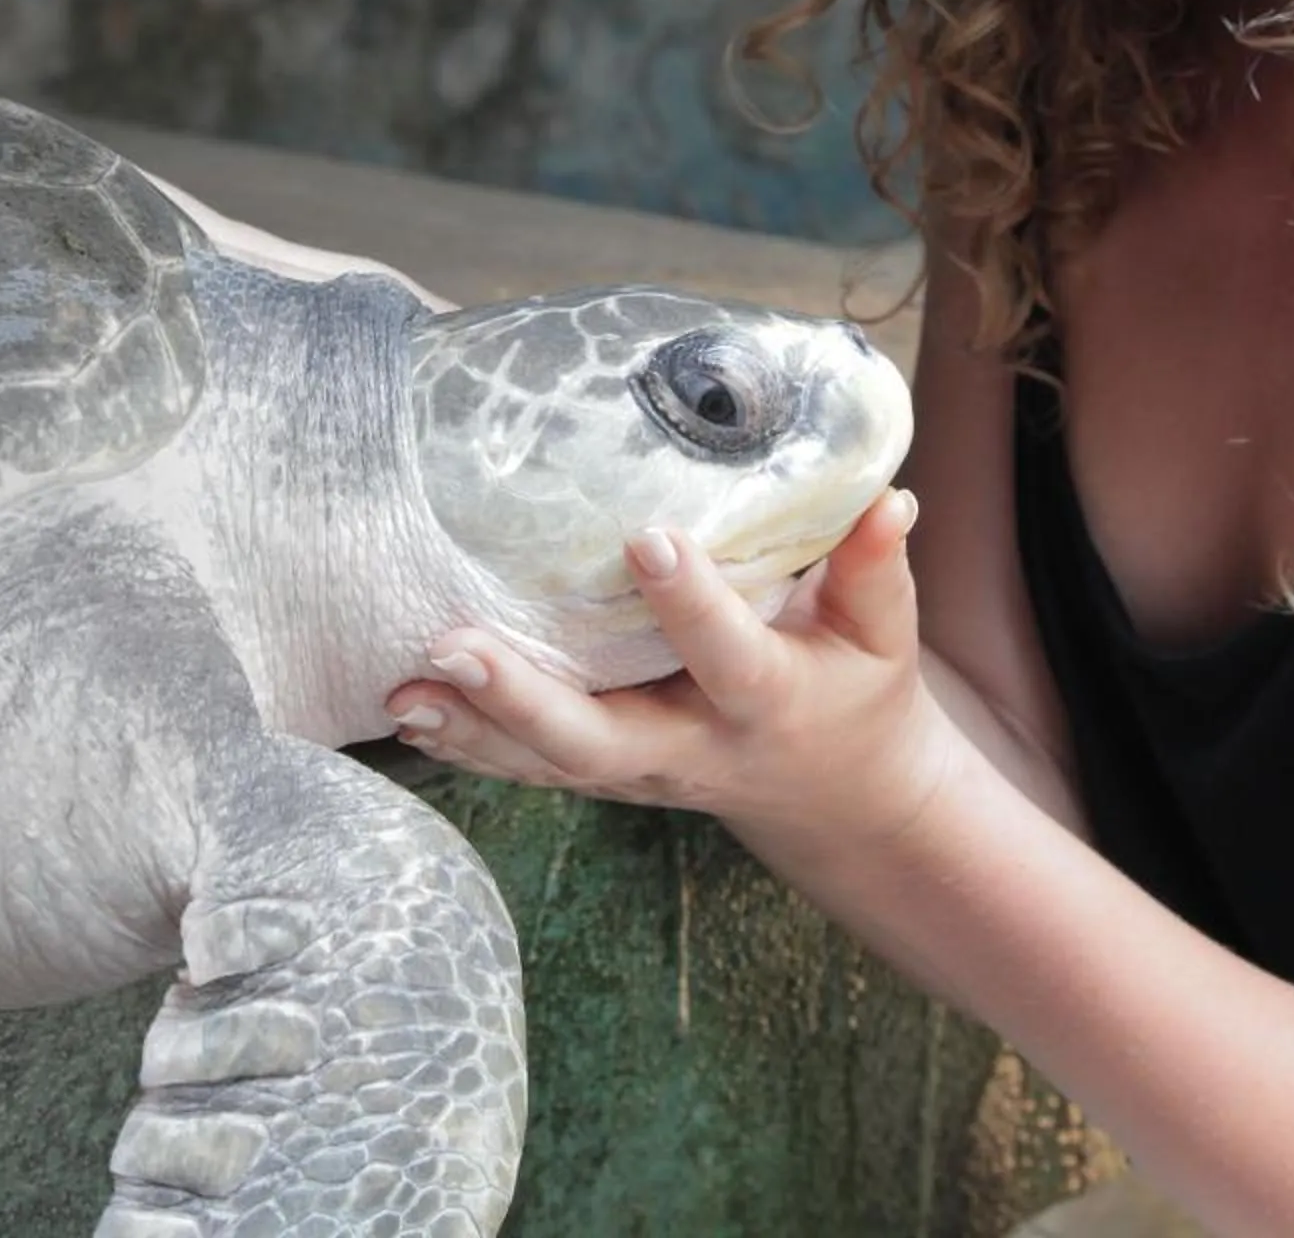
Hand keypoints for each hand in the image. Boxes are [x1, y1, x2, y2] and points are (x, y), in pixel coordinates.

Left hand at [384, 489, 962, 848]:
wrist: (838, 798)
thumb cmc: (855, 690)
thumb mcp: (881, 635)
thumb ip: (874, 568)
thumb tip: (889, 495)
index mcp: (766, 703)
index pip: (725, 655)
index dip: (689, 603)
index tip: (646, 537)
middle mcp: (690, 750)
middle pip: (600, 740)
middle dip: (524, 700)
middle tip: (457, 645)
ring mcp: (638, 774)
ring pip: (547, 764)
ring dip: (472, 729)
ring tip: (404, 689)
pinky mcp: (603, 778)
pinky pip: (528, 768)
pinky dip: (467, 744)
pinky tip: (406, 712)